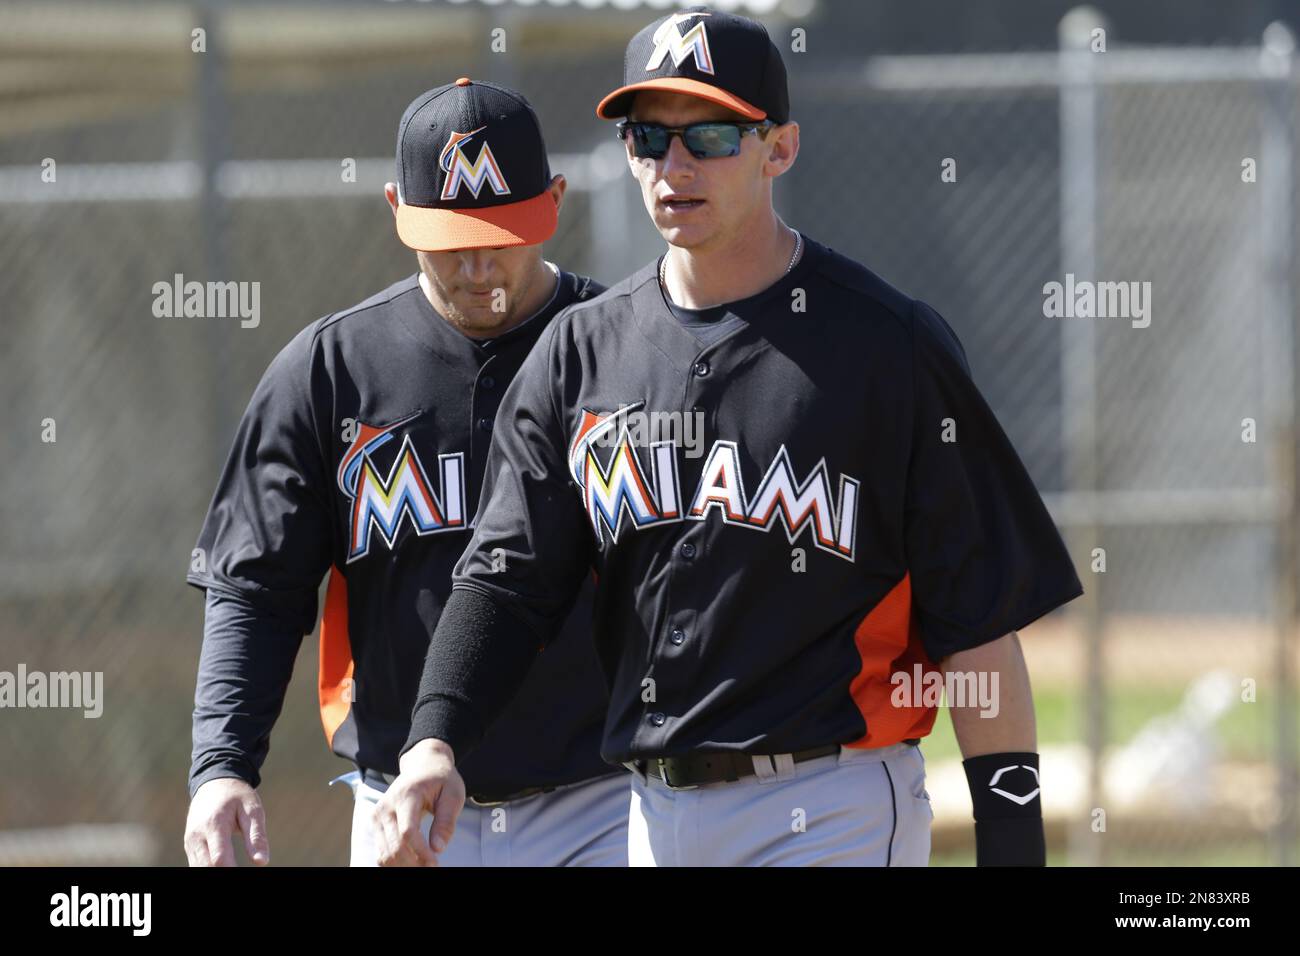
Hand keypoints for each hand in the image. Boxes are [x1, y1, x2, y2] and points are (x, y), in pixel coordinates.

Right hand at [184, 777, 269, 866]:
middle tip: (240, 868)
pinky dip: (209, 868)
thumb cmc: (237, 797)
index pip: (219, 858)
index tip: (247, 872)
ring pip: (199, 869)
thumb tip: (262, 862)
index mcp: (214, 824)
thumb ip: (256, 836)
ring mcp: (190, 842)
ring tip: (234, 865)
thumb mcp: (252, 810)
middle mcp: (197, 835)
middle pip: (207, 867)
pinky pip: (197, 865)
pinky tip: (226, 865)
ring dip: (216, 871)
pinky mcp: (189, 846)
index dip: (232, 870)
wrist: (214, 784)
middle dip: (224, 872)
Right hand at [373, 739, 464, 866]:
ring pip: (385, 853)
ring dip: (404, 866)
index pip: (408, 831)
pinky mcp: (375, 823)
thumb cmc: (441, 780)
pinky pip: (381, 851)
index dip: (421, 852)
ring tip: (423, 866)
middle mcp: (386, 806)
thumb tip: (438, 848)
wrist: (423, 765)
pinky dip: (395, 863)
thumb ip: (446, 821)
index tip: (436, 863)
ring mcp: (377, 815)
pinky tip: (411, 863)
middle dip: (414, 863)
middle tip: (432, 867)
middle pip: (394, 845)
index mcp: (407, 795)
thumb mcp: (453, 795)